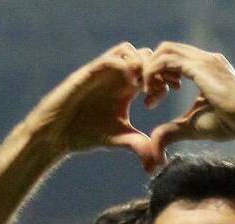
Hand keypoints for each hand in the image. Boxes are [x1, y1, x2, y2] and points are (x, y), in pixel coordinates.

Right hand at [22, 42, 157, 167]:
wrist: (58, 134)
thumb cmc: (87, 134)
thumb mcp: (121, 140)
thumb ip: (141, 146)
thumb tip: (160, 162)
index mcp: (128, 88)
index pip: (154, 69)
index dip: (167, 76)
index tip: (177, 89)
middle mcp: (117, 76)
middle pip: (145, 54)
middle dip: (159, 67)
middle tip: (168, 86)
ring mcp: (102, 73)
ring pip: (128, 50)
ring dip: (142, 63)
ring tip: (148, 86)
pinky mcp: (89, 74)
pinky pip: (110, 59)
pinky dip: (125, 66)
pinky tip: (133, 86)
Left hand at [142, 42, 234, 165]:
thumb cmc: (230, 124)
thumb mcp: (194, 126)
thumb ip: (172, 130)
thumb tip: (154, 141)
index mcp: (206, 68)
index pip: (174, 59)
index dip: (159, 75)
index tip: (155, 97)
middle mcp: (204, 59)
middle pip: (166, 50)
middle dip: (151, 69)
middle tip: (148, 93)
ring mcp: (203, 59)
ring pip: (164, 51)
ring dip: (150, 71)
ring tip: (149, 94)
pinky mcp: (200, 66)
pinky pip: (166, 60)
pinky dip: (153, 73)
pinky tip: (153, 93)